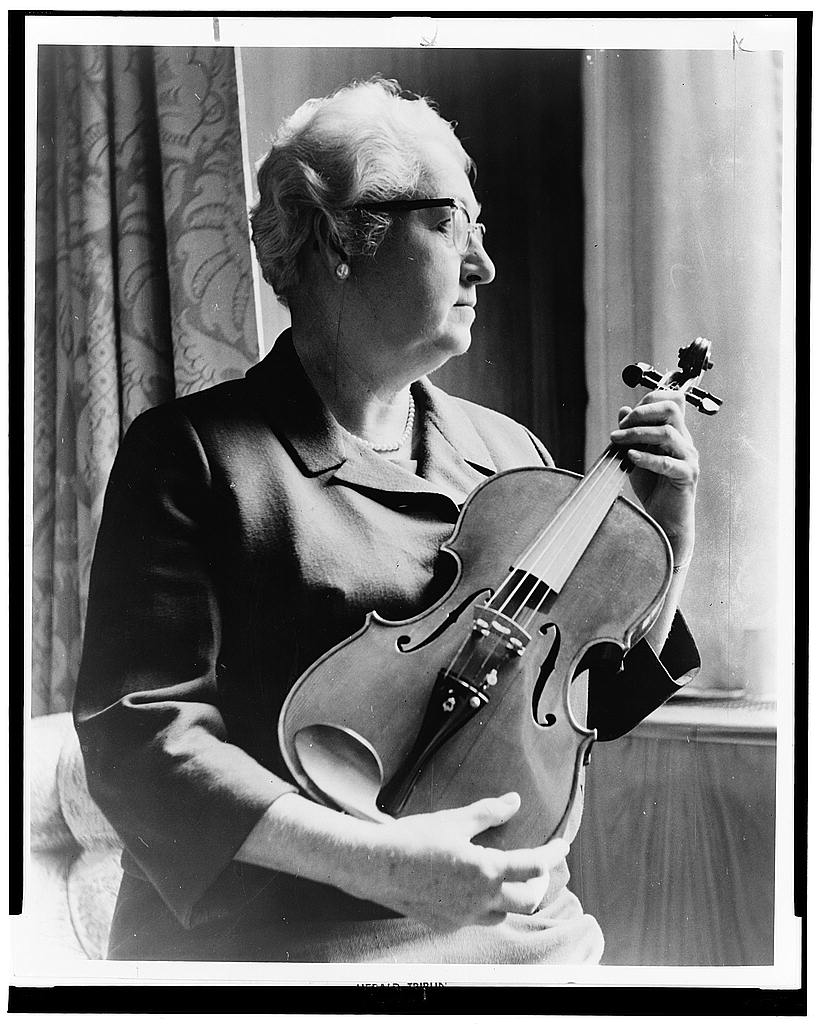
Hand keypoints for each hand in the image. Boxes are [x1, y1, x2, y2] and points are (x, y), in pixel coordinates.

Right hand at [354, 792, 569, 929]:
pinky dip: (483, 905)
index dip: (552, 855)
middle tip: (535, 868)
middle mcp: (480, 899)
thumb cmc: (414, 839)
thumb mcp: (454, 821)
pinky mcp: (447, 924)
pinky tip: (469, 888)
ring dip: (510, 898)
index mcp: (486, 871)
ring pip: (503, 914)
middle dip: (537, 884)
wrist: (376, 866)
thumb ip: (488, 813)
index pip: (533, 866)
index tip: (562, 846)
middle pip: (528, 900)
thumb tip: (514, 802)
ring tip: (504, 878)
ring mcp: (464, 916)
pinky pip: (476, 918)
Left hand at [610, 389, 698, 564]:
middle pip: (672, 409)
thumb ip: (632, 434)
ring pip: (668, 433)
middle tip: (622, 425)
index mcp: (676, 434)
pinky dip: (647, 458)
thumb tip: (624, 410)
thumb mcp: (637, 455)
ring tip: (618, 441)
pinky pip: (667, 462)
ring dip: (638, 434)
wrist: (664, 519)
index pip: (671, 401)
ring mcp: (688, 458)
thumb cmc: (653, 488)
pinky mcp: (686, 476)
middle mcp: (685, 442)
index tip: (626, 416)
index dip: (648, 402)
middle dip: (643, 412)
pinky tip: (631, 457)